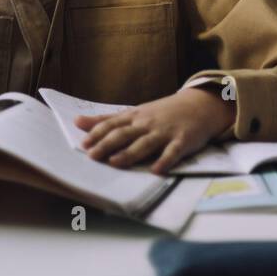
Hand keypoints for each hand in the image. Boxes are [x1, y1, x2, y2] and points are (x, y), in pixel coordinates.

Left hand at [75, 87, 235, 174]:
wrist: (198, 105)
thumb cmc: (162, 112)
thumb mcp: (134, 112)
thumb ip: (107, 119)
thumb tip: (78, 122)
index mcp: (135, 116)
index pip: (113, 124)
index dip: (98, 134)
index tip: (83, 144)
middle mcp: (148, 123)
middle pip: (125, 133)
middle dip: (108, 144)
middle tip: (92, 156)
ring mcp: (165, 132)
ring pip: (145, 143)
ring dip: (130, 153)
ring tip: (115, 163)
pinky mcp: (182, 141)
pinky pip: (173, 152)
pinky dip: (165, 161)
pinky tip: (157, 170)